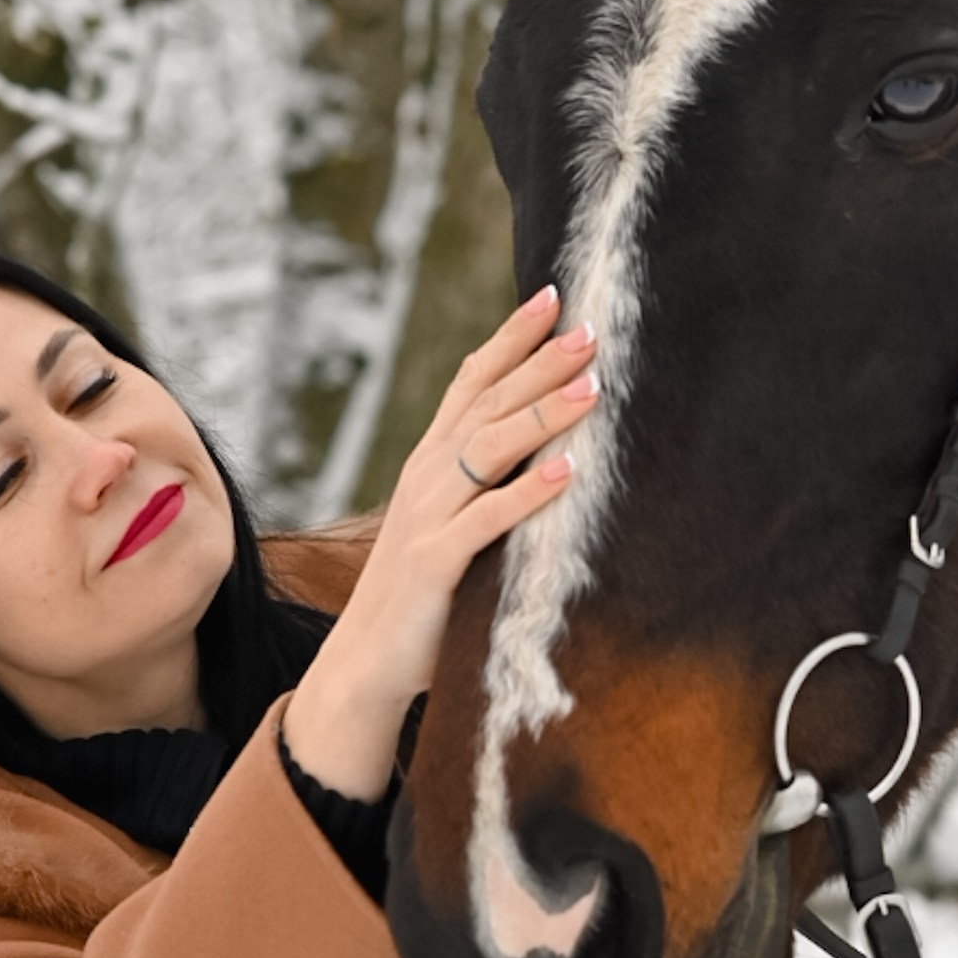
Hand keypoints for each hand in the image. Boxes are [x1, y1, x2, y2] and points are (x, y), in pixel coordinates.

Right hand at [280, 285, 594, 798]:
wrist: (367, 660)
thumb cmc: (421, 593)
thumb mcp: (450, 522)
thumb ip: (483, 483)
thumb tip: (544, 445)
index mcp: (432, 461)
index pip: (472, 382)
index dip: (510, 338)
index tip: (551, 297)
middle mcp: (427, 475)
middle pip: (488, 403)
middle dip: (539, 363)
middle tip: (590, 330)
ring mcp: (429, 515)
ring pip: (490, 449)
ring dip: (542, 414)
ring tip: (590, 389)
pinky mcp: (436, 561)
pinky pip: (488, 519)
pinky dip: (528, 493)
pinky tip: (566, 472)